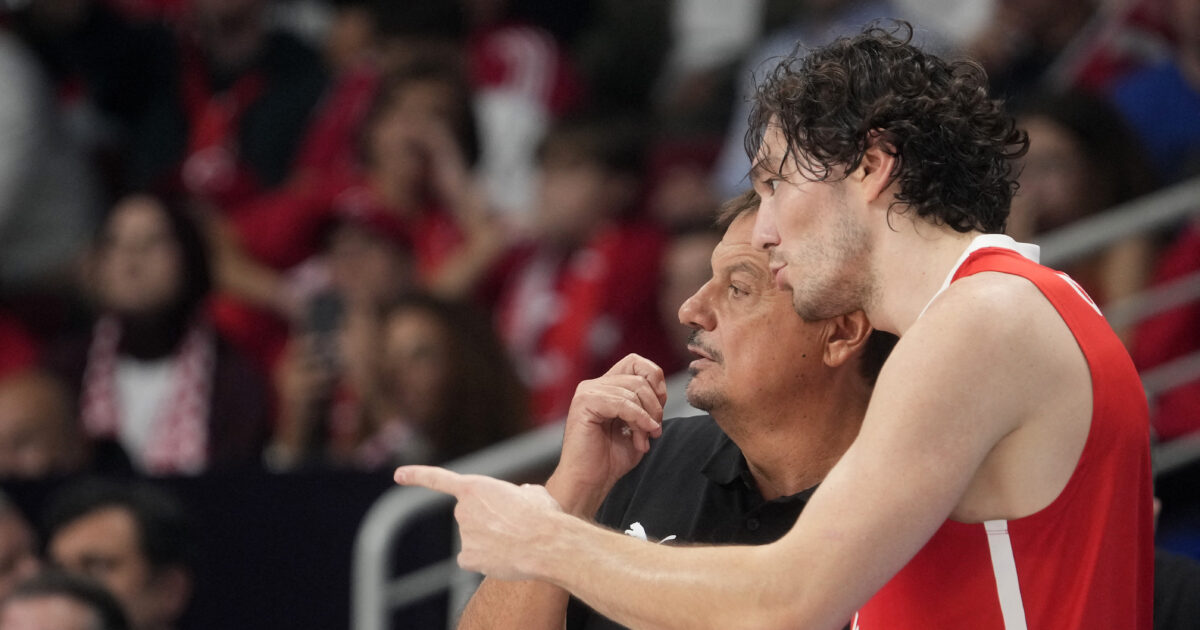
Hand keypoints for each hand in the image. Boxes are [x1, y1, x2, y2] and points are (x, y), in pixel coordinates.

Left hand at [394, 466, 564, 579]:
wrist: (546, 542)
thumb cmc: (543, 515)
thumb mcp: (533, 493)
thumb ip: (518, 494)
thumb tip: (521, 497)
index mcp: (476, 487)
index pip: (439, 480)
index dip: (417, 476)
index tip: (397, 475)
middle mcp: (463, 510)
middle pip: (472, 517)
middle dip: (489, 522)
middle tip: (515, 525)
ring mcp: (463, 535)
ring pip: (477, 539)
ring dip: (493, 541)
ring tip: (517, 541)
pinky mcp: (467, 558)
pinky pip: (474, 559)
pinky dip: (486, 560)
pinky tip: (504, 558)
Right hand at [547, 354, 665, 514]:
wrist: (589, 482)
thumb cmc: (610, 459)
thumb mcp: (637, 427)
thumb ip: (647, 406)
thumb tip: (661, 391)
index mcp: (606, 387)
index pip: (636, 362)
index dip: (655, 380)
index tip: (660, 408)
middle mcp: (595, 385)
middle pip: (639, 376)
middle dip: (655, 404)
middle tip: (654, 430)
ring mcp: (588, 392)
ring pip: (633, 390)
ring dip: (646, 417)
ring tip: (643, 439)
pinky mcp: (584, 403)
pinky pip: (622, 403)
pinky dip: (638, 419)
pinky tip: (640, 437)